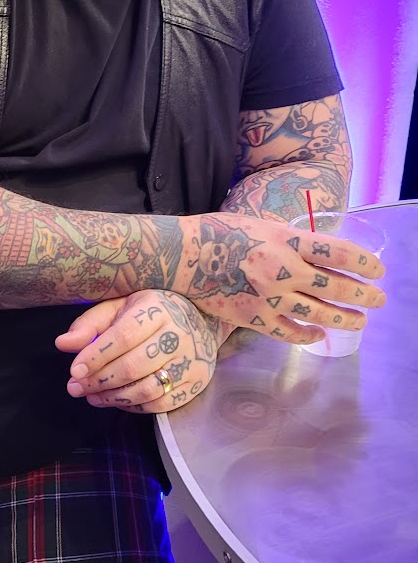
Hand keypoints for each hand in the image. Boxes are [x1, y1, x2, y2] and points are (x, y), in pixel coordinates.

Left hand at [55, 290, 219, 414]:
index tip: (74, 371)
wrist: (199, 321)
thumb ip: (90, 324)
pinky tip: (116, 400)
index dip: (96, 356)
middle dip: (99, 381)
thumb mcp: (119, 308)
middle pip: (133, 366)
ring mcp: (190, 361)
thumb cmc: (150, 313)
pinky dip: (134, 406)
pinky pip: (161, 404)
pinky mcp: (195, 383)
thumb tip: (62, 344)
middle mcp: (178, 335)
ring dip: (114, 397)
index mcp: (157, 309)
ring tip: (92, 397)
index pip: (123, 336)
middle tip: (76, 388)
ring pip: (147, 389)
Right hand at [175, 214, 386, 343]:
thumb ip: (289, 241)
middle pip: (335, 286)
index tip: (379, 270)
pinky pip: (288, 332)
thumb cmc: (219, 232)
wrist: (183, 255)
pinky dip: (307, 335)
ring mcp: (269, 296)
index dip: (364, 263)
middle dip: (363, 295)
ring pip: (318, 312)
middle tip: (379, 299)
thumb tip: (317, 255)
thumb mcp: (262, 226)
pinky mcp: (253, 317)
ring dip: (344, 318)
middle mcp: (283, 269)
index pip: (339, 253)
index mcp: (286, 240)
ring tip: (359, 321)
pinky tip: (318, 336)